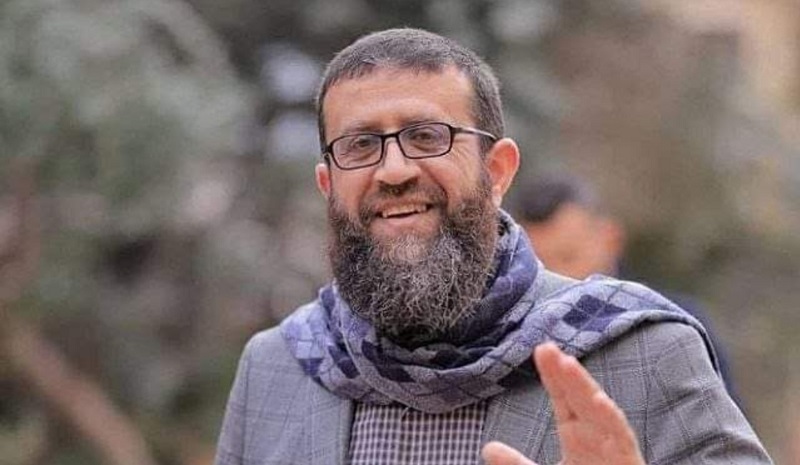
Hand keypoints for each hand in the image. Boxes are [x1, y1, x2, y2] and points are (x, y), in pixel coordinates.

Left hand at [481, 342, 645, 464]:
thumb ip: (517, 464)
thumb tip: (488, 448)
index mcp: (577, 433)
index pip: (563, 396)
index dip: (552, 374)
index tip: (540, 349)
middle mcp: (596, 434)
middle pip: (579, 396)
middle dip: (565, 372)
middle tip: (547, 347)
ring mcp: (613, 446)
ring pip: (600, 410)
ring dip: (585, 388)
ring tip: (568, 364)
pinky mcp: (628, 459)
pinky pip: (622, 436)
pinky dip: (612, 418)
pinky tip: (600, 400)